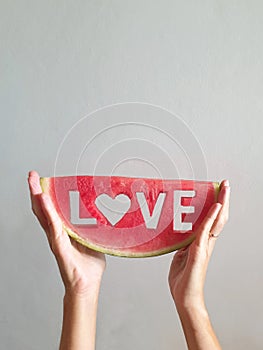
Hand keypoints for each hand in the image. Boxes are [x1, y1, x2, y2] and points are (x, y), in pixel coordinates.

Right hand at [28, 171, 105, 296]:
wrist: (87, 284)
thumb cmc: (89, 265)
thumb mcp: (92, 240)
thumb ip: (92, 228)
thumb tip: (102, 215)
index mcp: (64, 231)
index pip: (51, 210)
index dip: (45, 195)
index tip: (42, 180)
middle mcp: (56, 233)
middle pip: (42, 209)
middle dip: (36, 191)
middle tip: (32, 175)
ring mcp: (56, 240)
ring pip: (44, 215)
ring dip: (38, 198)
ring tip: (33, 183)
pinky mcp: (59, 247)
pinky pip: (53, 227)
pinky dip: (48, 213)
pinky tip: (44, 200)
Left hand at [168, 180, 229, 307]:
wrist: (185, 297)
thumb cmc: (183, 279)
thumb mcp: (180, 255)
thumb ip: (183, 244)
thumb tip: (180, 236)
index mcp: (201, 242)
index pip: (212, 219)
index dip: (216, 205)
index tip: (218, 190)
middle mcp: (206, 242)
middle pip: (219, 217)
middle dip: (223, 199)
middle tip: (226, 184)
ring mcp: (204, 246)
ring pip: (216, 221)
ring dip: (221, 203)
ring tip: (224, 189)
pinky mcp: (199, 252)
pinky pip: (206, 231)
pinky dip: (211, 218)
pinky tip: (216, 207)